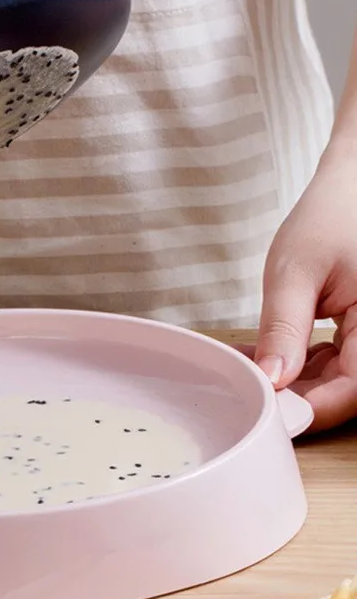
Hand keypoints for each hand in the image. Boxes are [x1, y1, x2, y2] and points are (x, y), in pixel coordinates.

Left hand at [251, 158, 356, 431]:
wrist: (352, 185)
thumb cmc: (331, 216)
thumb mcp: (295, 270)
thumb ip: (283, 328)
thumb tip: (271, 382)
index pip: (354, 390)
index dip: (311, 409)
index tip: (266, 412)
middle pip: (349, 391)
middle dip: (299, 398)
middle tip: (251, 392)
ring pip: (342, 381)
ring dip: (298, 383)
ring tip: (253, 367)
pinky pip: (340, 364)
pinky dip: (305, 365)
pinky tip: (271, 354)